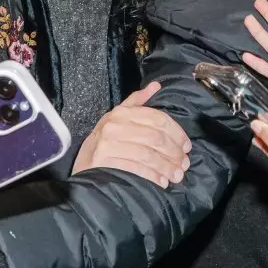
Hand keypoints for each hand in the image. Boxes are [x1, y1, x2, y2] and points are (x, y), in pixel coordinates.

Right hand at [73, 82, 191, 186]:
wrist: (81, 165)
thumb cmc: (104, 142)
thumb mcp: (118, 118)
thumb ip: (137, 102)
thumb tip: (156, 85)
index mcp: (122, 113)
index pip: (157, 118)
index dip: (176, 133)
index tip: (187, 146)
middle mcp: (114, 125)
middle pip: (155, 138)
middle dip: (174, 153)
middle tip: (184, 164)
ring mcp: (108, 144)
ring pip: (148, 154)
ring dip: (166, 167)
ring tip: (177, 175)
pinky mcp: (104, 162)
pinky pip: (136, 168)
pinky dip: (152, 176)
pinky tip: (161, 181)